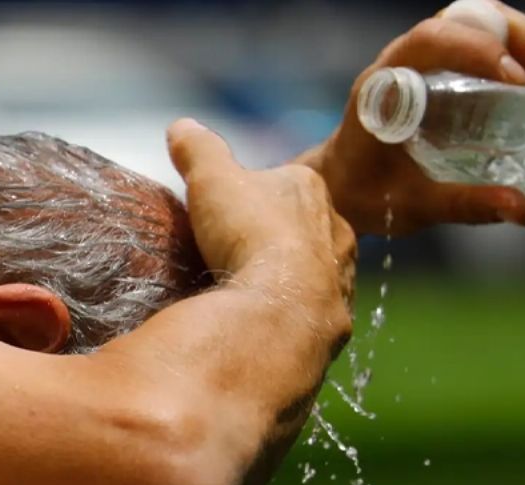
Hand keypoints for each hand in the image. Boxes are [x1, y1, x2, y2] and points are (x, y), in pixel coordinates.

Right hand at [167, 118, 354, 304]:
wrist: (282, 306)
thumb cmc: (250, 233)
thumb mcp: (212, 179)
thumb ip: (198, 150)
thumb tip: (181, 126)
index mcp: (310, 187)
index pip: (284, 182)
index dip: (256, 194)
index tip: (232, 210)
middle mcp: (337, 228)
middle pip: (303, 226)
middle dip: (278, 236)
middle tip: (242, 252)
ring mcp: (343, 276)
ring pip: (316, 269)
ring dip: (292, 276)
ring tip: (257, 290)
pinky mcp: (339, 318)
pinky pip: (316, 310)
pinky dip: (296, 312)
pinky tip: (272, 319)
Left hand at [308, 0, 524, 235]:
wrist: (344, 190)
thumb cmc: (366, 194)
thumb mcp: (410, 204)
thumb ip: (463, 204)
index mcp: (388, 77)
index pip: (435, 39)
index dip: (477, 51)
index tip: (516, 81)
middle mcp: (420, 56)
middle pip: (487, 26)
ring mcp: (451, 62)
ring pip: (512, 36)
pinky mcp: (473, 77)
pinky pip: (519, 58)